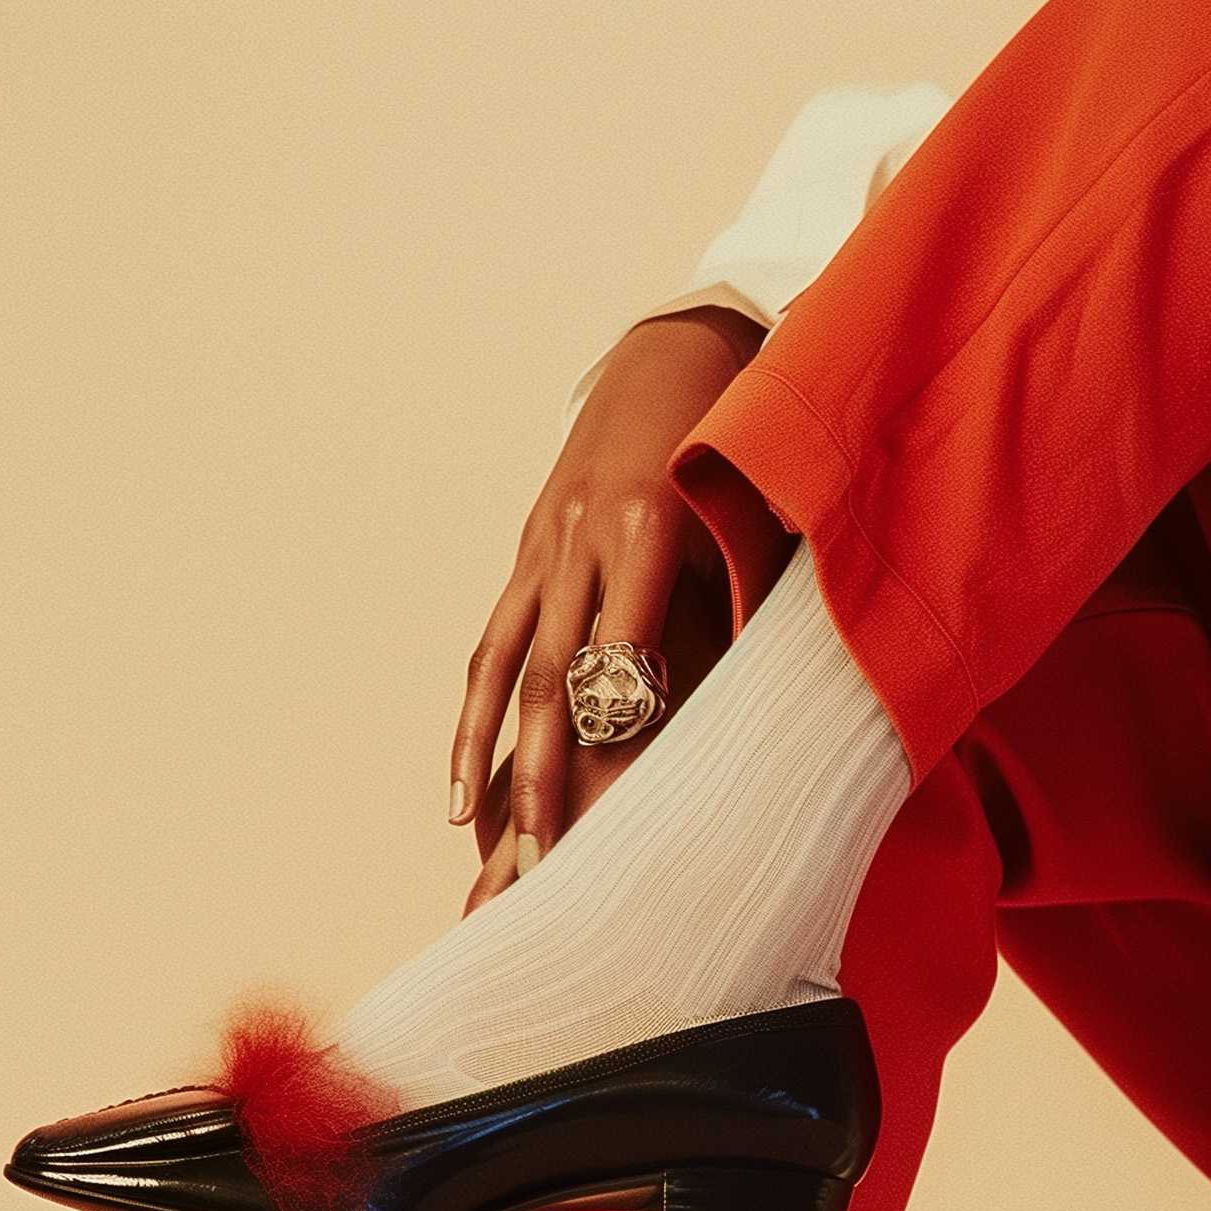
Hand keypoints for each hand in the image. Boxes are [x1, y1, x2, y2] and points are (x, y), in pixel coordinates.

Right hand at [451, 307, 762, 883]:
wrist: (673, 357)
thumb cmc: (729, 450)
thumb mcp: (744, 518)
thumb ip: (734, 601)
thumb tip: (748, 705)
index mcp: (646, 529)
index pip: (619, 650)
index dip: (612, 727)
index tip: (613, 804)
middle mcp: (582, 539)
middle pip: (555, 674)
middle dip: (545, 771)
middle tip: (542, 853)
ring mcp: (544, 545)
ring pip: (505, 664)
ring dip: (486, 753)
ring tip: (476, 832)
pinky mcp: (527, 552)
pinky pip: (494, 642)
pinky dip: (474, 712)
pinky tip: (462, 778)